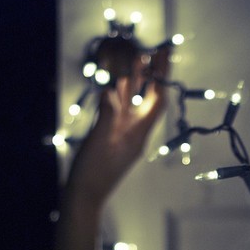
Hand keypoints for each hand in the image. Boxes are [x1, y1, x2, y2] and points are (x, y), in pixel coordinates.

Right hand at [67, 46, 170, 209]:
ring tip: (136, 60)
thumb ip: (107, 117)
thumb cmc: (93, 173)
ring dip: (135, 83)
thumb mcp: (100, 142)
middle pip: (147, 99)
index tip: (165, 56)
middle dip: (151, 75)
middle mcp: (135, 133)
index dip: (162, 77)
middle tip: (153, 52)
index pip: (157, 102)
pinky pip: (118, 113)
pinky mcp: (111, 139)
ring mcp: (123, 136)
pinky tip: (114, 85)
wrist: (85, 197)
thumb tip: (110, 91)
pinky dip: (118, 97)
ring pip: (132, 104)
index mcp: (138, 135)